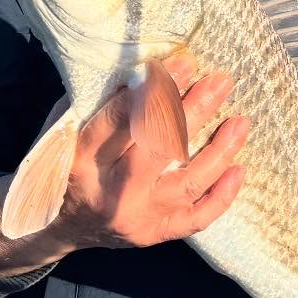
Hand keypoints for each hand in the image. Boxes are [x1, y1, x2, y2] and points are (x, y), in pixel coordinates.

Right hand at [0, 54, 248, 277]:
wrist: (55, 227)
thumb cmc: (66, 164)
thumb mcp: (67, 129)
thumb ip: (102, 103)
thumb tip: (149, 69)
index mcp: (82, 160)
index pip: (123, 120)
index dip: (157, 92)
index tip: (184, 64)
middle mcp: (110, 192)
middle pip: (160, 148)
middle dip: (195, 111)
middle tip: (221, 81)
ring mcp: (137, 217)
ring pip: (187, 182)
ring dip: (219, 150)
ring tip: (241, 121)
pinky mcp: (155, 234)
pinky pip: (196, 218)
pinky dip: (221, 195)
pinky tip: (240, 169)